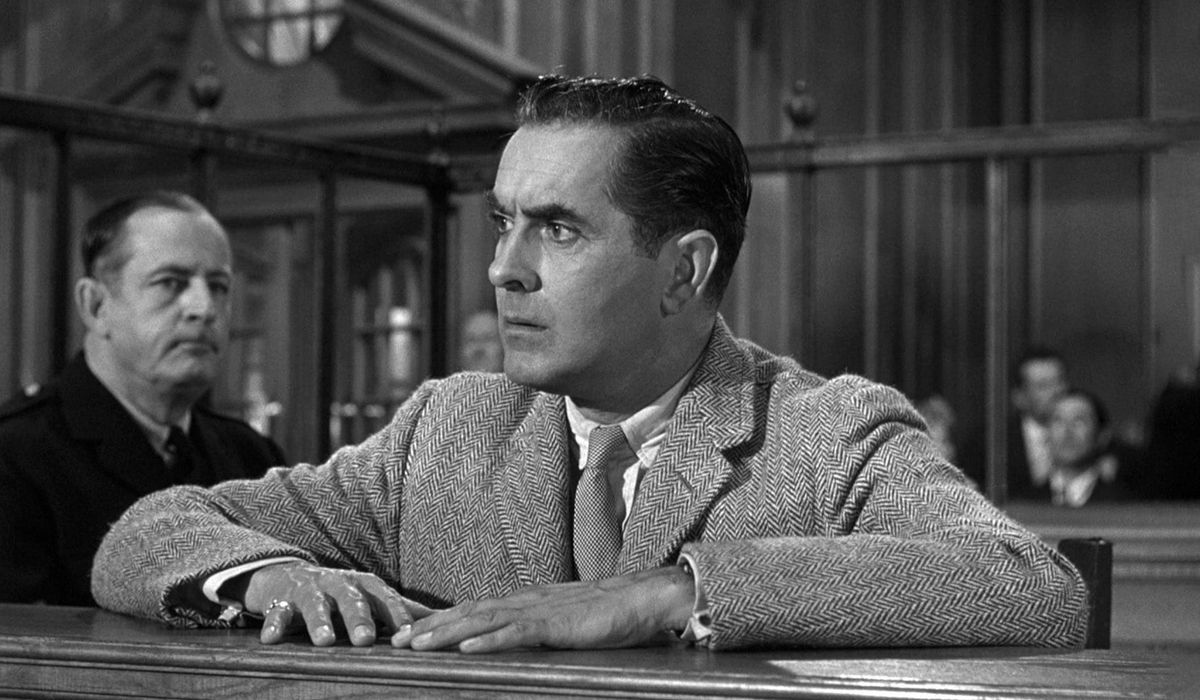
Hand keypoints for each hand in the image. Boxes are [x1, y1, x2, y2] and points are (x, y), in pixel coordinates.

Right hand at [241, 562, 433, 646]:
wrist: (292, 576)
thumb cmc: (344, 595)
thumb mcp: (375, 599)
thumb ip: (406, 611)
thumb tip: (446, 621)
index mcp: (368, 586)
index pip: (387, 601)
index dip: (397, 618)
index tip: (409, 638)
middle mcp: (342, 584)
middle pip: (353, 600)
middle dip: (359, 618)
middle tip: (365, 639)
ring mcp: (312, 590)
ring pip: (316, 604)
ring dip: (319, 621)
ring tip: (324, 641)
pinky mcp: (284, 598)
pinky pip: (278, 611)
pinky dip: (274, 623)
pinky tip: (271, 639)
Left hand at [391, 565, 694, 652]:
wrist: (643, 596)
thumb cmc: (609, 612)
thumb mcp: (565, 620)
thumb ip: (539, 627)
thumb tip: (515, 638)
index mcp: (527, 601)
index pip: (475, 608)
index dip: (441, 619)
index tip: (412, 631)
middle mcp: (526, 601)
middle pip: (468, 611)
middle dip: (431, 626)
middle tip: (398, 641)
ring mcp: (540, 610)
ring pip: (483, 620)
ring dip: (447, 632)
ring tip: (419, 644)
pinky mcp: (556, 624)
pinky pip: (516, 632)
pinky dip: (488, 639)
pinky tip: (467, 647)